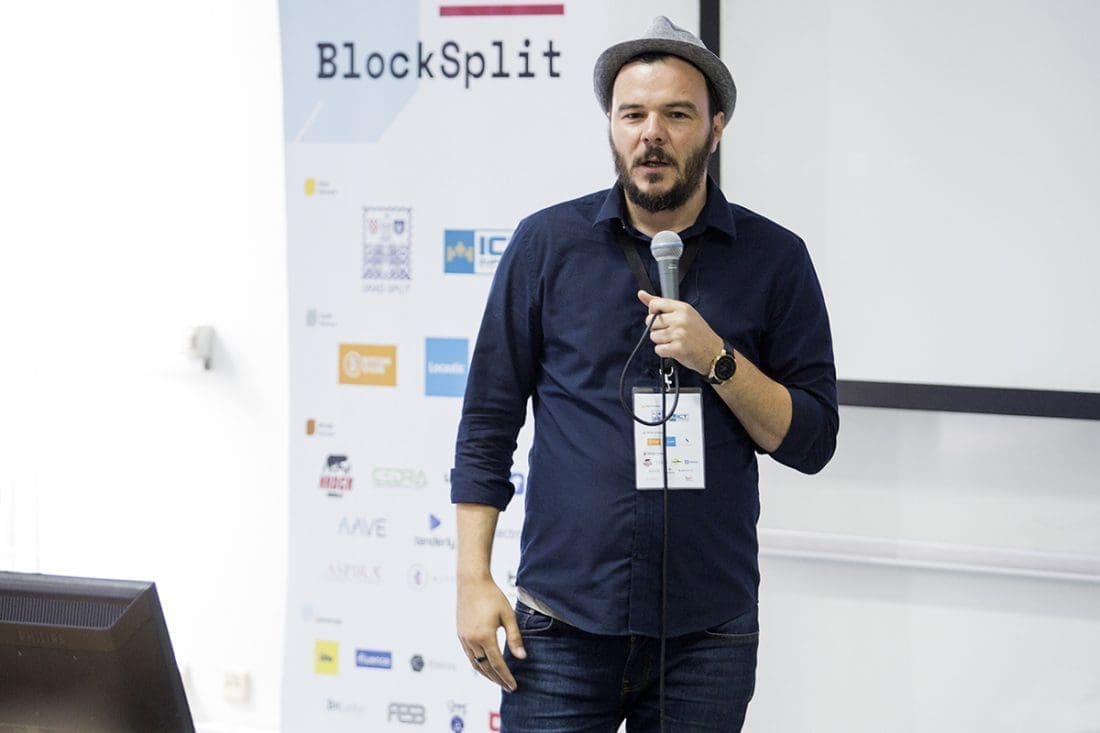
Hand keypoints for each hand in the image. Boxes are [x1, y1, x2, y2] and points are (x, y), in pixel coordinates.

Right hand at [457, 576, 525, 691]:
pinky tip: (485, 665)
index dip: (506, 677)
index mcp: (485, 637)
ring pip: (475, 664)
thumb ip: (514, 638)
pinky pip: (469, 656)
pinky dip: (478, 664)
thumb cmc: (492, 596)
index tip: (513, 686)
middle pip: (485, 667)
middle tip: (508, 687)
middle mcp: (472, 641)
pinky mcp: (461, 635)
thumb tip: (521, 657)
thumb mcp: (508, 615)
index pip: (497, 664)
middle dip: (497, 679)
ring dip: (487, 674)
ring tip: (498, 680)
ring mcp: (464, 639)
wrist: (471, 583)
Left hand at [637, 290, 722, 376]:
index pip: (654, 304)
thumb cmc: (699, 333)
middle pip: (650, 321)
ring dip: (661, 341)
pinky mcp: (677, 348)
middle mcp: (680, 319)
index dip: (653, 313)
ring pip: (653, 336)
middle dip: (657, 328)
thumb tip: (641, 294)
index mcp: (682, 308)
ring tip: (674, 341)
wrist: (713, 352)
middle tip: (671, 332)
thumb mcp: (684, 313)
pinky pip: (658, 349)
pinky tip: (674, 349)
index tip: (661, 318)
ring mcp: (678, 334)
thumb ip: (661, 303)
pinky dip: (664, 351)